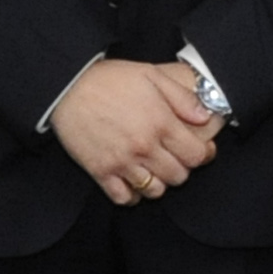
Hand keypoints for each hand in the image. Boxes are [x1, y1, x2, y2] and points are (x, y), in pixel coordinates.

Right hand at [50, 59, 221, 203]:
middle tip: (175, 158)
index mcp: (161, 123)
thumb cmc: (110, 79)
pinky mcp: (100, 171)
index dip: (203, 155)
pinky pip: (123, 197)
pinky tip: (133, 180)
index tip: (200, 150)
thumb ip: (183, 98)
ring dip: (159, 183)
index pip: (195, 155)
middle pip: (178, 176)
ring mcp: (122, 162)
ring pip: (154, 190)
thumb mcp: (153, 76)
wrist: (67, 88)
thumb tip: (205, 117)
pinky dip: (132, 194)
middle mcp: (144, 147)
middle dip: (181, 169)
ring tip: (154, 169)